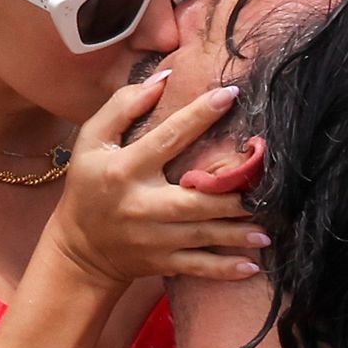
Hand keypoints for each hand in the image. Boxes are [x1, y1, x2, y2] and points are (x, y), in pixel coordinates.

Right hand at [43, 72, 269, 292]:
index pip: (167, 138)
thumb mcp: (92, 140)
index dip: (200, 115)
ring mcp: (152, 238)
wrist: (78, 248)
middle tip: (266, 182)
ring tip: (269, 227)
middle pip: (193, 199)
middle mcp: (140, 204)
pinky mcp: (161, 262)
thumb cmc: (89, 184)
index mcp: (124, 168)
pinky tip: (251, 266)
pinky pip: (197, 267)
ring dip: (237, 232)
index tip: (232, 95)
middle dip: (230, 195)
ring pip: (202, 235)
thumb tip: (164, 78)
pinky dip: (224, 269)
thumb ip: (123, 105)